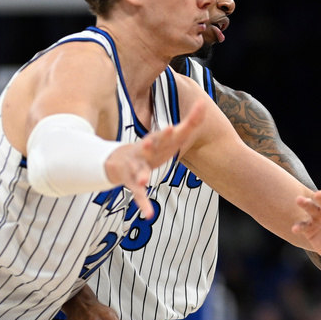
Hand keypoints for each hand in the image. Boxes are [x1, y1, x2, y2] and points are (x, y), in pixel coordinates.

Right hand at [105, 98, 205, 217]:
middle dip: (153, 143)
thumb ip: (189, 123)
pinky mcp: (131, 181)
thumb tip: (204, 104)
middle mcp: (145, 150)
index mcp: (156, 140)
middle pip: (150, 146)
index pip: (166, 135)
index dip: (169, 133)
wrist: (116, 160)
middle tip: (153, 140)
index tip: (172, 128)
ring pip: (139, 170)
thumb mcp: (170, 137)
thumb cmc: (151, 149)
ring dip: (141, 174)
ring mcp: (136, 166)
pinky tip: (149, 214)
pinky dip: (143, 203)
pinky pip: (138, 194)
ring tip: (144, 180)